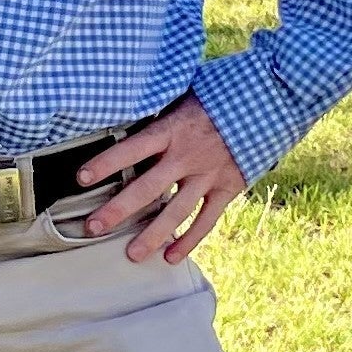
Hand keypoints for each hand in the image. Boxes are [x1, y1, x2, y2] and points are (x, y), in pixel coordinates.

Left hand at [77, 94, 247, 262]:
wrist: (270, 99)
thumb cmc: (219, 93)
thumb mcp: (185, 93)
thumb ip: (160, 110)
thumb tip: (126, 107)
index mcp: (172, 128)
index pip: (132, 148)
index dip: (106, 163)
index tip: (81, 178)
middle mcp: (187, 155)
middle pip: (148, 188)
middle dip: (118, 210)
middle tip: (93, 228)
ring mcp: (209, 174)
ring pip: (176, 211)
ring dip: (153, 235)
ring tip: (132, 255)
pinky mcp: (228, 186)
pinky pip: (207, 219)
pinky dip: (190, 240)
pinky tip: (171, 257)